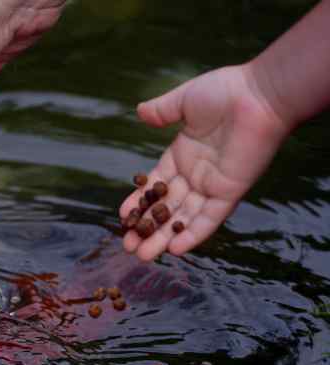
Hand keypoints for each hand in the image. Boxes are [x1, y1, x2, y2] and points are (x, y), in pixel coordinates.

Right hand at [121, 63, 290, 260]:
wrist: (259, 95)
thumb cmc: (225, 91)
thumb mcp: (185, 99)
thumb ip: (162, 110)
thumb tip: (139, 111)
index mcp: (181, 155)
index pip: (154, 186)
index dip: (138, 202)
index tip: (122, 217)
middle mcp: (195, 174)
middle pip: (166, 208)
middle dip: (146, 228)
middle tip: (127, 246)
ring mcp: (212, 185)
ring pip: (183, 218)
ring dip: (164, 238)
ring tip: (142, 255)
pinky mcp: (229, 191)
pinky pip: (209, 218)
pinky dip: (194, 234)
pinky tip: (175, 250)